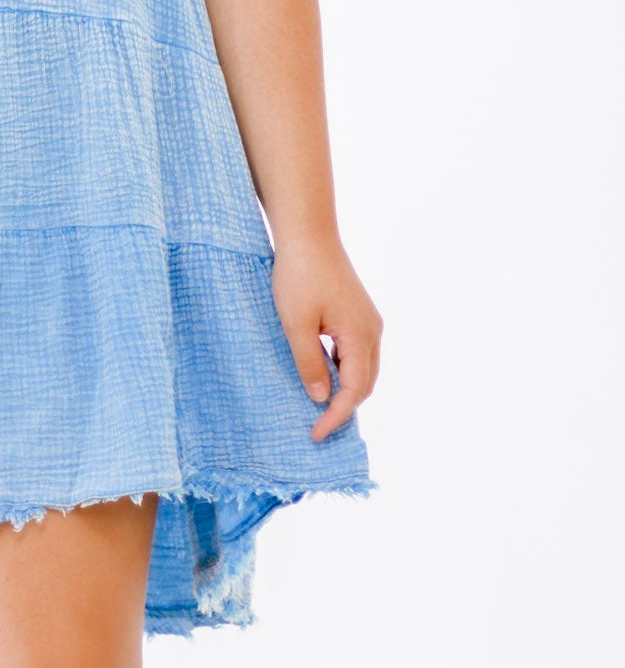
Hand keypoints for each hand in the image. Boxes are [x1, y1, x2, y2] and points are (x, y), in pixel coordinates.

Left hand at [269, 234, 382, 442]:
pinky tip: (322, 372)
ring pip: (363, 367)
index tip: (316, 434)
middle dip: (344, 407)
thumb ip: (309, 363)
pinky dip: (343, 369)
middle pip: (365, 382)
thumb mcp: (295, 324)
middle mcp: (372, 330)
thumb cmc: (298, 275)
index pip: (354, 390)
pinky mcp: (358, 311)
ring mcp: (367, 319)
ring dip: (345, 389)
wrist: (308, 233)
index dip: (336, 416)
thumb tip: (322, 398)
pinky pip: (356, 350)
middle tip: (318, 426)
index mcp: (360, 335)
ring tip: (319, 405)